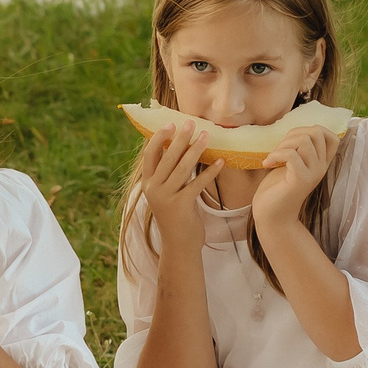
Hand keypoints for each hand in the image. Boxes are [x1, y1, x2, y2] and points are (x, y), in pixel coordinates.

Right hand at [136, 120, 221, 249]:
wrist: (179, 245)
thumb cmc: (176, 215)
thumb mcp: (166, 193)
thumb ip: (168, 173)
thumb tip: (179, 145)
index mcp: (147, 183)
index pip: (149, 154)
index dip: (159, 137)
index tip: (171, 123)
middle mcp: (153, 189)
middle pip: (167, 157)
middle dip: (181, 138)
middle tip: (191, 123)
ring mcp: (166, 198)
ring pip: (182, 168)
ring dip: (196, 149)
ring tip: (207, 136)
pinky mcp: (181, 205)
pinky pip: (197, 183)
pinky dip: (210, 172)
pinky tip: (221, 162)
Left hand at [251, 126, 335, 228]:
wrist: (271, 216)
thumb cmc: (277, 188)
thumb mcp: (291, 163)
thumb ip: (298, 149)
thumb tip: (296, 130)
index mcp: (320, 162)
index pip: (331, 136)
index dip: (311, 130)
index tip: (293, 141)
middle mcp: (321, 167)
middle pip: (317, 132)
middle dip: (294, 133)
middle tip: (279, 149)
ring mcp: (313, 174)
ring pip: (305, 140)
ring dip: (283, 144)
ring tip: (273, 157)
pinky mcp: (300, 180)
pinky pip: (292, 154)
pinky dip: (276, 154)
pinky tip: (267, 163)